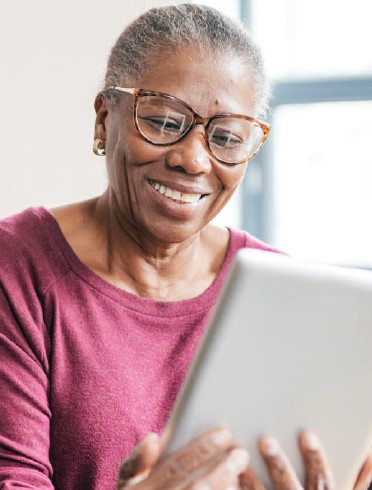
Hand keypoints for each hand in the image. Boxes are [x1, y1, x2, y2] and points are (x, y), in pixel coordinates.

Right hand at [116, 426, 248, 488]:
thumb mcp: (128, 483)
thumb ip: (137, 460)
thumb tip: (152, 438)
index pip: (175, 467)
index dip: (201, 449)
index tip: (225, 433)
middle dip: (222, 471)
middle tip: (241, 453)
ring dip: (226, 488)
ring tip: (241, 472)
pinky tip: (236, 489)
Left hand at [240, 431, 371, 489]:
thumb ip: (359, 476)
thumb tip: (367, 454)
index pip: (321, 478)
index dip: (316, 457)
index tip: (307, 435)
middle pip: (288, 485)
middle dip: (278, 463)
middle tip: (266, 440)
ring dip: (248, 476)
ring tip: (237, 455)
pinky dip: (234, 489)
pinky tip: (224, 475)